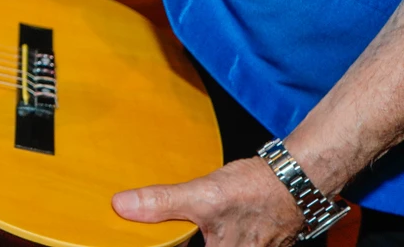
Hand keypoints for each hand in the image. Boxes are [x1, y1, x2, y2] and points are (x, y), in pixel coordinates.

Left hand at [112, 158, 303, 245]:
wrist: (296, 178)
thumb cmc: (257, 190)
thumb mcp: (202, 195)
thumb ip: (162, 203)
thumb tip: (123, 206)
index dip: (165, 245)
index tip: (152, 239)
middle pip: (194, 246)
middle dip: (179, 238)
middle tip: (161, 231)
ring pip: (210, 243)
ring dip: (189, 235)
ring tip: (176, 225)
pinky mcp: (251, 241)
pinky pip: (222, 240)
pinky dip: (206, 233)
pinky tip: (198, 222)